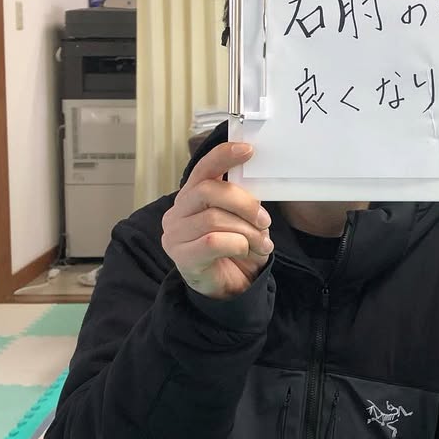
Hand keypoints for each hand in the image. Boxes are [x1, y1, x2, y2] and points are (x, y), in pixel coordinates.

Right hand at [161, 142, 273, 298]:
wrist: (229, 288)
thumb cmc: (234, 249)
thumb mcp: (241, 218)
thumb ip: (241, 198)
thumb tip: (256, 175)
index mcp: (191, 196)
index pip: (203, 168)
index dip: (224, 156)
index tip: (248, 150)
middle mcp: (176, 212)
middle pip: (208, 190)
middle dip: (244, 203)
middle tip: (264, 220)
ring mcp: (174, 235)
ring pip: (214, 218)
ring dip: (247, 230)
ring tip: (261, 243)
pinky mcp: (181, 257)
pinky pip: (214, 242)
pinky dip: (238, 245)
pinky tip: (246, 252)